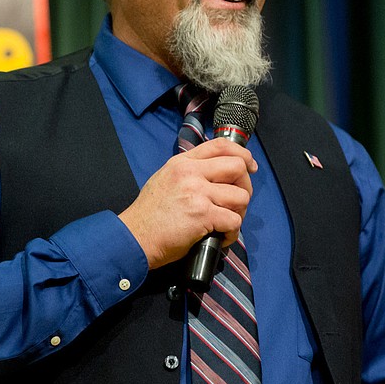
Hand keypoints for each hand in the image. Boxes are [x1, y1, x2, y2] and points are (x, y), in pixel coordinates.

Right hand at [119, 138, 256, 269]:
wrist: (135, 237)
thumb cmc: (149, 216)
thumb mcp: (165, 179)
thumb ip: (188, 172)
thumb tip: (215, 174)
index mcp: (182, 163)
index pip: (221, 145)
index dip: (242, 154)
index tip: (250, 166)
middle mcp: (191, 173)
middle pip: (237, 167)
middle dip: (245, 186)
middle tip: (237, 203)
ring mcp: (197, 193)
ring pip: (240, 196)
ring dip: (239, 213)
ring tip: (225, 223)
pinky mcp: (202, 214)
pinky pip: (234, 220)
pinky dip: (232, 233)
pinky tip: (221, 237)